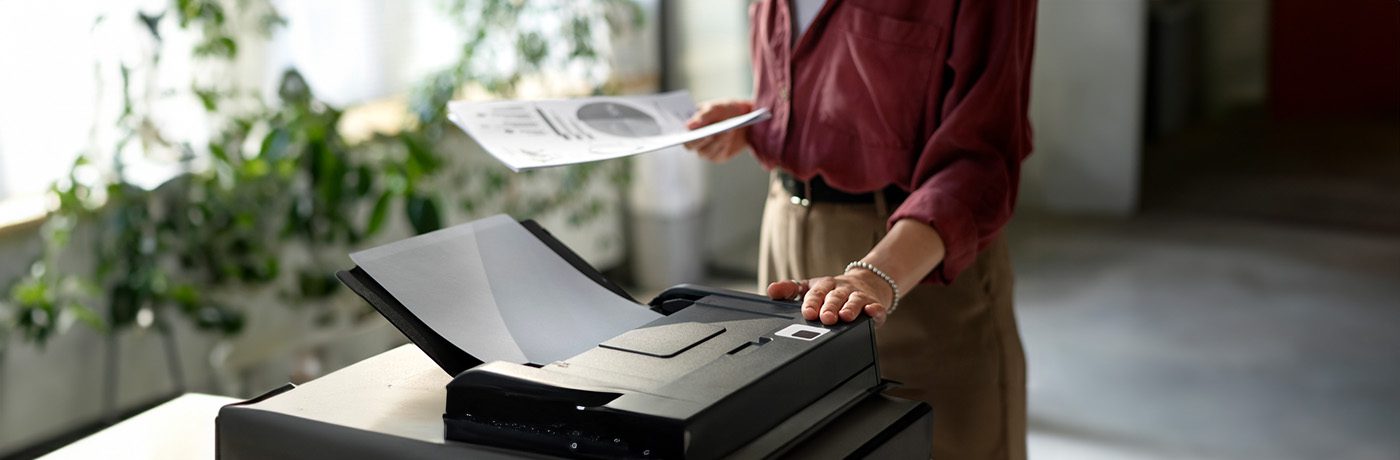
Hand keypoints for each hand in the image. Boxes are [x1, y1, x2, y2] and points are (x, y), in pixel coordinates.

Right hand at [683, 99, 753, 161]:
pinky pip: (718, 154)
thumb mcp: (715, 108)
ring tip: (726, 130)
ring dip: (716, 141)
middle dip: (700, 139)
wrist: (744, 117)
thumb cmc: (725, 110)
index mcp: (690, 128)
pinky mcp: (719, 156)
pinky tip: (729, 134)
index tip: (688, 131)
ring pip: (706, 151)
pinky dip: (724, 144)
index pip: (682, 136)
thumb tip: (688, 126)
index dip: (683, 136)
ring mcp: (706, 151)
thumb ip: (702, 116)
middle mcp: (695, 142)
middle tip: (709, 132)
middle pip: (691, 146)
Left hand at [766, 269, 892, 327]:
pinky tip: (872, 313)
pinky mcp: (874, 304)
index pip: (815, 293)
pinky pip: (876, 307)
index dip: (811, 302)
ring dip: (850, 308)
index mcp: (824, 286)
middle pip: (834, 297)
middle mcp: (841, 289)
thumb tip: (771, 291)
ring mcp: (858, 296)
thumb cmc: (833, 290)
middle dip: (830, 307)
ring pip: (854, 301)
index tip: (807, 313)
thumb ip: (790, 290)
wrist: (867, 283)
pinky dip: (875, 310)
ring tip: (845, 317)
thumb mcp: (811, 287)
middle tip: (825, 318)